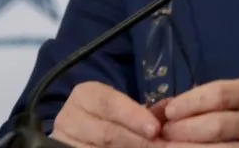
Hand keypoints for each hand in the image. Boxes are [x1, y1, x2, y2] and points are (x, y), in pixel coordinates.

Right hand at [51, 81, 186, 147]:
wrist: (81, 132)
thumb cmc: (109, 115)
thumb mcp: (123, 106)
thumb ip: (147, 109)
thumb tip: (172, 108)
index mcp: (85, 95)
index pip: (110, 104)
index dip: (134, 117)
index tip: (155, 129)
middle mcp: (69, 117)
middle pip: (107, 133)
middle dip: (139, 141)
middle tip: (162, 146)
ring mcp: (66, 140)